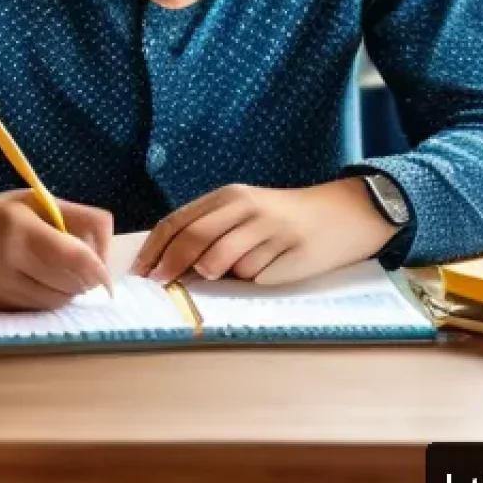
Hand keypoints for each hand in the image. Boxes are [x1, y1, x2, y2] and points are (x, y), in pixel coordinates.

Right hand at [0, 180, 113, 309]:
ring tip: (60, 273)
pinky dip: (45, 300)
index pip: (72, 256)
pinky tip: (38, 283)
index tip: (106, 277)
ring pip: (53, 303)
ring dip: (67, 293)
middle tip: (83, 268)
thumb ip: (76, 219)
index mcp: (19, 226)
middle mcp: (5, 258)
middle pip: (67, 285)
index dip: (97, 270)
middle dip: (84, 281)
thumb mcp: (34, 202)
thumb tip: (106, 254)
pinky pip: (33, 310)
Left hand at [132, 179, 398, 285]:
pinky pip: (258, 277)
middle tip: (162, 285)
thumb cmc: (281, 218)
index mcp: (228, 197)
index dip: (155, 249)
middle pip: (195, 238)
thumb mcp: (243, 214)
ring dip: (217, 275)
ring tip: (225, 274)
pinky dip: (253, 280)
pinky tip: (269, 269)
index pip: (178, 221)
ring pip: (226, 262)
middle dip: (173, 265)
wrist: (341, 214)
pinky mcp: (292, 252)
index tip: (141, 272)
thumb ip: (210, 231)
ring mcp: (270, 229)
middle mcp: (247, 207)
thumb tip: (168, 265)